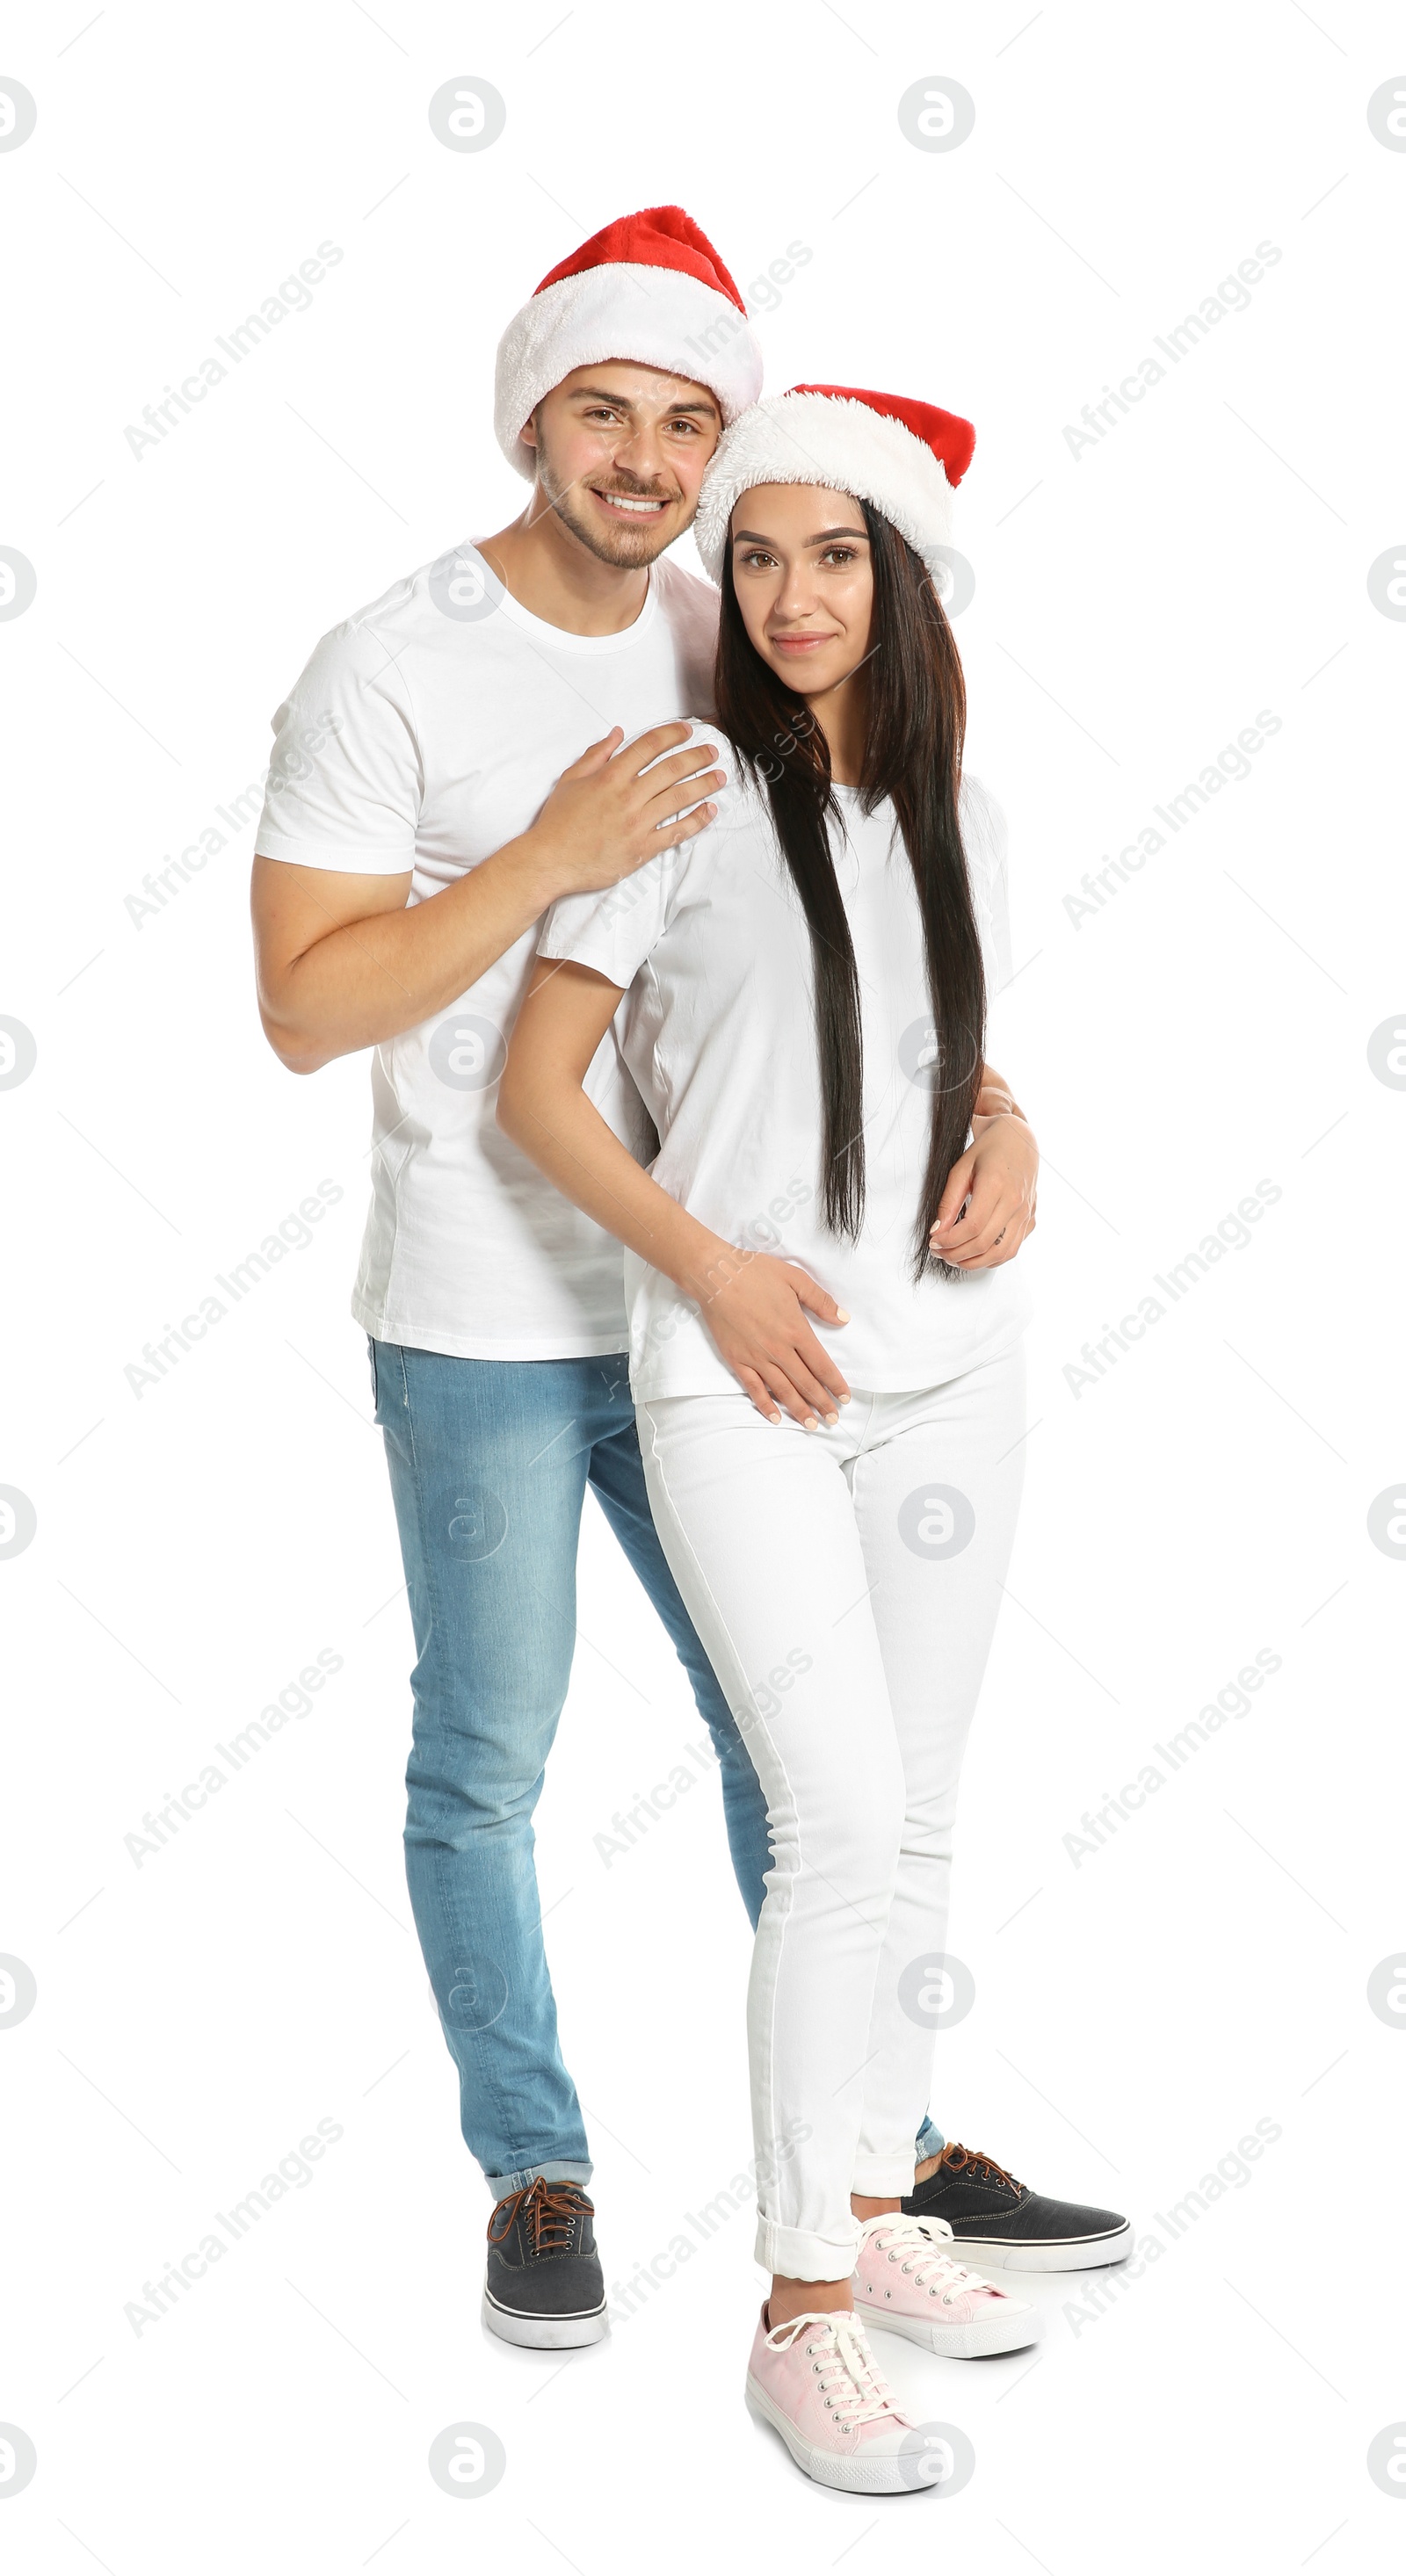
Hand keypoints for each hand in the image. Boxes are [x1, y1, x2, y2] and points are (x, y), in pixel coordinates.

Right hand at [528, 723, 723, 899]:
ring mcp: (637, 823)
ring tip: (720, 777)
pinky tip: (710, 811)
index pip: (649, 746)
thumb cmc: (558, 822)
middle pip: (672, 769)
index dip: (672, 734)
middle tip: (713, 752)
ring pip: (680, 798)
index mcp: (610, 776)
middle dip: (697, 757)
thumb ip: (596, 754)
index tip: (687, 731)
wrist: (550, 861)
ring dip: (704, 785)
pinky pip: (677, 832)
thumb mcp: (570, 779)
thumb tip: (616, 733)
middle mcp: (628, 797)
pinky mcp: (642, 848)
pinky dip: (697, 821)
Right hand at [682, 1243, 851, 1426]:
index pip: (822, 1365)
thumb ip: (821, 1301)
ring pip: (783, 1391)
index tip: (844, 1397)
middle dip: (822, 1403)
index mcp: (796, 1331)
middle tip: (833, 1419)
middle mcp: (779, 1350)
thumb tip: (843, 1318)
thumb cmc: (756, 1273)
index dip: (835, 1384)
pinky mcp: (737, 1360)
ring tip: (812, 1425)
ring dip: (800, 1409)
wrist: (716, 1276)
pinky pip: (754, 1388)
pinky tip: (775, 1417)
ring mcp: (757, 1358)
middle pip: (806, 1383)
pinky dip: (765, 1405)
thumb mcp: (796, 1279)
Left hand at [930, 1113, 1037, 1269]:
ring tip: (953, 1257)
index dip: (950, 1241)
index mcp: (997, 1185)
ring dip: (973, 1262)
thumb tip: (937, 1230)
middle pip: (985, 1243)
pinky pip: (1012, 1249)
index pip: (972, 1227)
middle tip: (939, 1251)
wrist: (1019, 1140)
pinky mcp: (1030, 1219)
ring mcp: (1026, 1212)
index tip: (934, 1242)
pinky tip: (975, 1254)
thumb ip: (949, 1201)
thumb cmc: (988, 1150)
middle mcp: (1016, 1202)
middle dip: (956, 1254)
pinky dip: (991, 1259)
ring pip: (1001, 1253)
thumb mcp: (961, 1169)